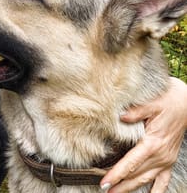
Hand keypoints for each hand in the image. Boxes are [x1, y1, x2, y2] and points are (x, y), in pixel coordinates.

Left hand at [100, 77, 186, 192]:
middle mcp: (160, 155)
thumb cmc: (167, 101)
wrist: (185, 103)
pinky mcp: (169, 160)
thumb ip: (136, 112)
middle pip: (136, 175)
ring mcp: (166, 159)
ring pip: (146, 179)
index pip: (130, 162)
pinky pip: (163, 180)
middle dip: (120, 184)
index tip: (104, 183)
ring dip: (131, 188)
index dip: (116, 174)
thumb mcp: (151, 103)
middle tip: (104, 190)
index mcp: (153, 143)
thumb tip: (121, 117)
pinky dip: (155, 190)